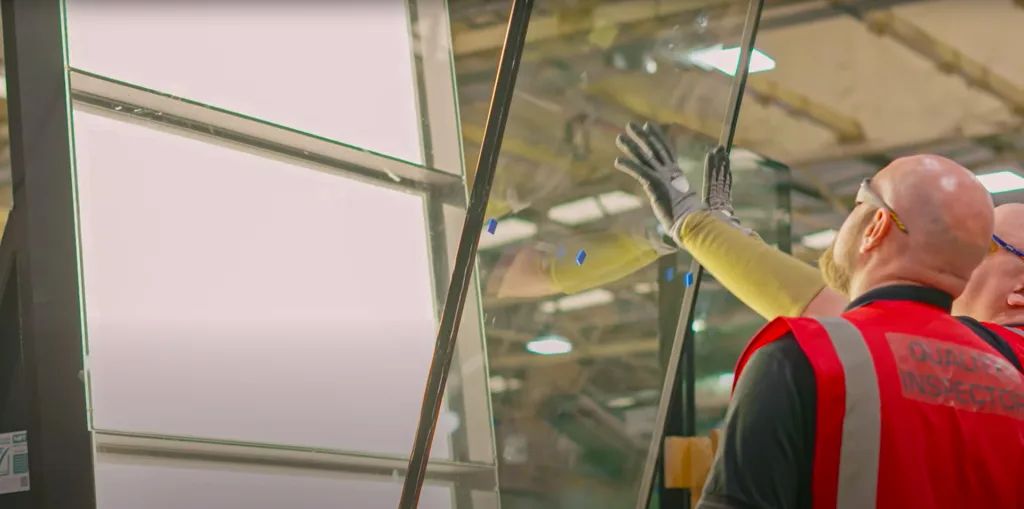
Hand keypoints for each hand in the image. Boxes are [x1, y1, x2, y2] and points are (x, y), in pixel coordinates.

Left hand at [613, 122, 704, 244]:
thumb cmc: (688, 218)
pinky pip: (640, 172)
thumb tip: (677, 202)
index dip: (656, 137)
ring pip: (645, 157)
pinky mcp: (656, 185)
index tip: (648, 125)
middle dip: (641, 136)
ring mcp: (662, 177)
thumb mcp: (681, 204)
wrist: (692, 222)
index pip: (665, 150)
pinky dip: (629, 166)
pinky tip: (617, 161)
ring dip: (631, 147)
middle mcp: (669, 172)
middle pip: (653, 149)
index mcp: (677, 174)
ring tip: (619, 137)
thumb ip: (676, 198)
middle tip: (630, 124)